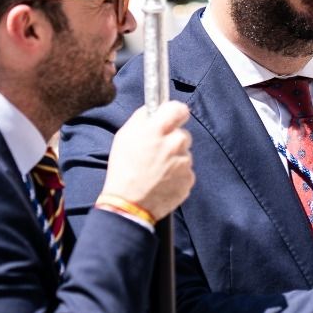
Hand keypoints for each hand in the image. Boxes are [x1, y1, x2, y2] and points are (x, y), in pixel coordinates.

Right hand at [102, 101, 193, 219]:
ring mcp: (184, 162)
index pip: (179, 108)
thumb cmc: (123, 169)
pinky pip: (186, 171)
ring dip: (175, 159)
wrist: (128, 204)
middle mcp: (175, 143)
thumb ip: (143, 117)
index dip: (175, 113)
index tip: (171, 118)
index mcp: (158, 129)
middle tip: (157, 152)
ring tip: (157, 170)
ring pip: (184, 154)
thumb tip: (154, 109)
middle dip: (172, 140)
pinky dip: (177, 175)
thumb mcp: (125, 135)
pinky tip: (163, 180)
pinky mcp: (189, 179)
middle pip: (183, 134)